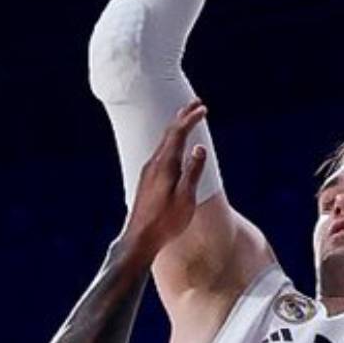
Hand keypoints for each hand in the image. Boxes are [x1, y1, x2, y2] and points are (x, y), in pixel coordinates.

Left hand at [123, 101, 209, 256]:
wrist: (139, 239)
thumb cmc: (165, 222)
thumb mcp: (186, 198)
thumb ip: (193, 172)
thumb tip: (200, 147)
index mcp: (165, 165)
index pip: (178, 133)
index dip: (190, 119)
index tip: (203, 108)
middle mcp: (154, 164)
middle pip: (168, 133)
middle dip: (183, 116)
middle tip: (197, 104)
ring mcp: (148, 171)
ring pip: (163, 142)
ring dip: (177, 128)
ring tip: (187, 119)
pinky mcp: (147, 180)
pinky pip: (161, 152)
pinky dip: (171, 141)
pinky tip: (175, 146)